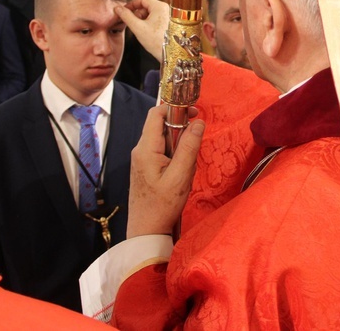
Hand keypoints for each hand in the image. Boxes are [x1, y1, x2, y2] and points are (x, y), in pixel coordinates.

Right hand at [115, 0, 169, 60]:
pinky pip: (155, 19)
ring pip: (150, 13)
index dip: (131, 4)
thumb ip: (126, 16)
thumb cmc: (156, 42)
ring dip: (142, 19)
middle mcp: (166, 9)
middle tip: (132, 23)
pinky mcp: (168, 23)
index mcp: (160, 6)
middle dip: (137, 14)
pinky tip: (146, 33)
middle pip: (146, 6)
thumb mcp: (138, 28)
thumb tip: (117, 8)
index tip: (124, 11)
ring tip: (140, 30)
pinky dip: (148, 23)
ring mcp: (168, 16)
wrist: (170, 55)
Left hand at [127, 105, 203, 238]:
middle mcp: (140, 150)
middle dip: (181, 130)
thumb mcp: (181, 176)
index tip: (194, 113)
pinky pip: (162, 151)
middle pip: (161, 125)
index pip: (156, 114)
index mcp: (146, 148)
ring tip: (187, 166)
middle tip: (195, 143)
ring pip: (164, 139)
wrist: (145, 230)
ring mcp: (141, 159)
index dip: (175, 108)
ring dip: (179, 145)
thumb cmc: (162, 206)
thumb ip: (189, 147)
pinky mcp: (146, 167)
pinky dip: (175, 155)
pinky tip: (181, 172)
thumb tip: (198, 122)